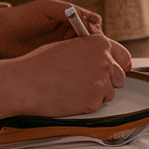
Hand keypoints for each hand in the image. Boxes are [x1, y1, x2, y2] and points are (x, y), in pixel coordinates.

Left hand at [0, 0, 103, 57]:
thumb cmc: (22, 17)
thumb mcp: (47, 9)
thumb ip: (69, 10)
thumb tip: (96, 19)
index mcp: (70, 17)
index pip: (93, 24)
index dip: (95, 32)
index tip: (90, 38)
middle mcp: (70, 32)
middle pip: (91, 40)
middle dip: (93, 47)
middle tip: (90, 54)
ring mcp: (64, 47)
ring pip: (83, 53)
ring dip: (86, 58)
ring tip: (84, 64)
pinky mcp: (56, 60)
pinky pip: (72, 63)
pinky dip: (76, 66)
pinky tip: (75, 71)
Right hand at [13, 34, 131, 116]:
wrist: (26, 82)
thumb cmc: (40, 64)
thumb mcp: (68, 46)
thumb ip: (88, 51)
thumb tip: (96, 59)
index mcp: (99, 43)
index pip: (122, 57)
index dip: (113, 66)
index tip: (107, 72)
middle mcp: (105, 61)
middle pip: (119, 77)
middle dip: (107, 82)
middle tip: (87, 84)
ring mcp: (102, 81)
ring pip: (109, 93)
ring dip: (96, 94)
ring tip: (73, 91)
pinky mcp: (95, 100)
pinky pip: (97, 105)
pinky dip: (86, 105)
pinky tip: (69, 98)